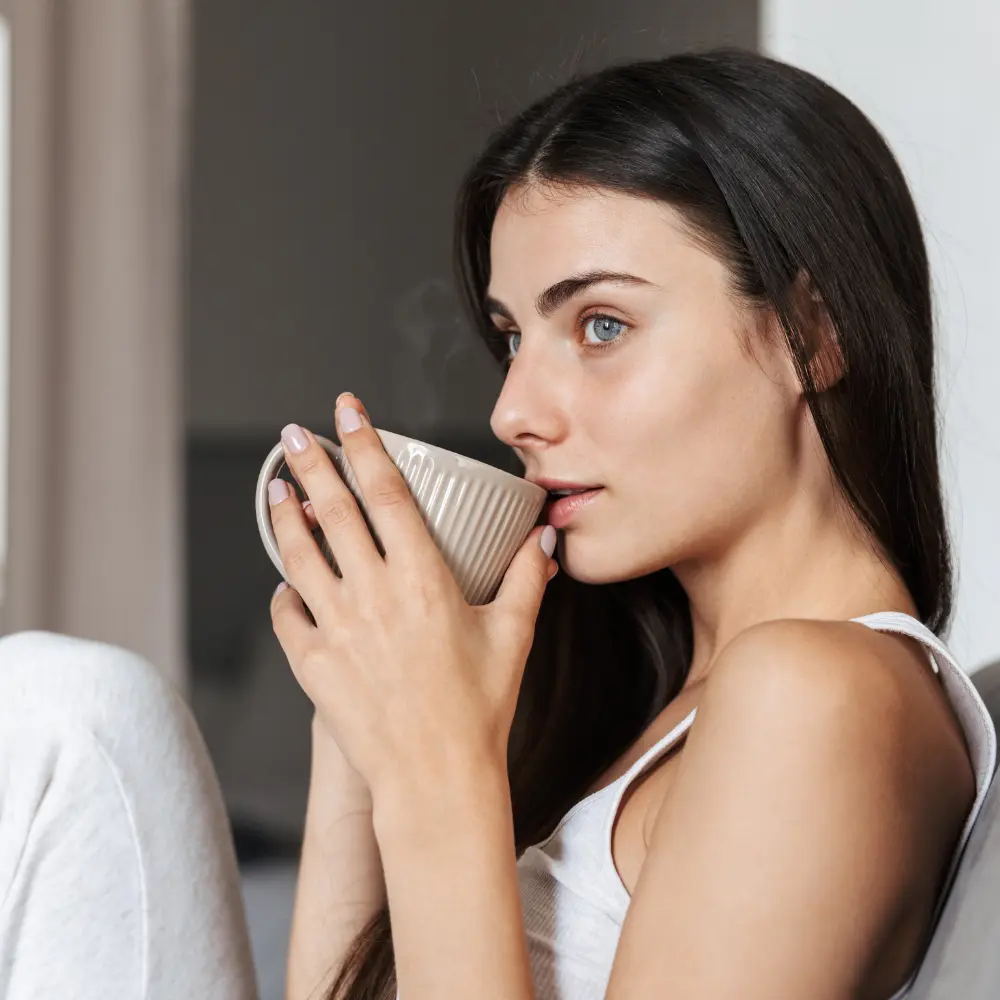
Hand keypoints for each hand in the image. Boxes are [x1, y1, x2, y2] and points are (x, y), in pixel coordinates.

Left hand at [268, 393, 558, 798]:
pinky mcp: (314, 665)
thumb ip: (530, 579)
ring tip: (275, 489)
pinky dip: (284, 594)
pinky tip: (286, 584)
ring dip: (284, 517)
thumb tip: (547, 538)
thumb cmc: (479, 709)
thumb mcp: (513, 636)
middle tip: (292, 435)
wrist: (436, 779)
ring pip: (299, 556)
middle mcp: (374, 595)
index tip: (346, 411)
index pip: (386, 493)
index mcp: (424, 579)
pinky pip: (288, 616)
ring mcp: (338, 629)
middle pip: (333, 512)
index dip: (364, 445)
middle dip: (311, 464)